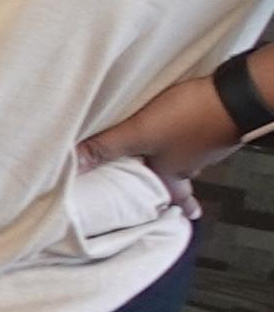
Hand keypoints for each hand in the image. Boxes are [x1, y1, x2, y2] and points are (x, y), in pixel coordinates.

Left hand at [82, 71, 255, 221]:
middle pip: (180, 176)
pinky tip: (178, 123)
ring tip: (162, 152)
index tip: (184, 217)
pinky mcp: (212, 120)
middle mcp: (194, 161)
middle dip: (169, 180)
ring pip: (186, 153)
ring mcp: (206, 141)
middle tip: (166, 186)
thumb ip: (107, 147)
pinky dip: (183, 133)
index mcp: (176, 172)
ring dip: (173, 155)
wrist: (235, 93)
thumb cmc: (189, 119)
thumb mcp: (139, 134)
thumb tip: (76, 164)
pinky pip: (193, 133)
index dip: (177, 207)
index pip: (175, 198)